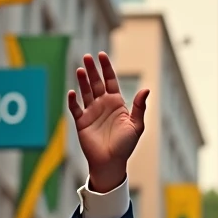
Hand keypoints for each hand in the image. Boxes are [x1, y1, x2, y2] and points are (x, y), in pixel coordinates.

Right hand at [68, 52, 149, 192]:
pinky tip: (72, 92)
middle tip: (87, 57)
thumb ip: (139, 108)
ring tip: (81, 69)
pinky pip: (75, 108)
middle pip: (96, 83)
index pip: (110, 81)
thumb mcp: (136, 126)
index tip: (102, 55)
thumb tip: (146, 90)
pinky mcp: (81, 122)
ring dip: (82, 81)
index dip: (106, 68)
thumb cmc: (125, 145)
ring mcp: (91, 112)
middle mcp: (103, 105)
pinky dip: (73, 100)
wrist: (111, 162)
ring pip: (85, 92)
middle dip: (92, 70)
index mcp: (117, 104)